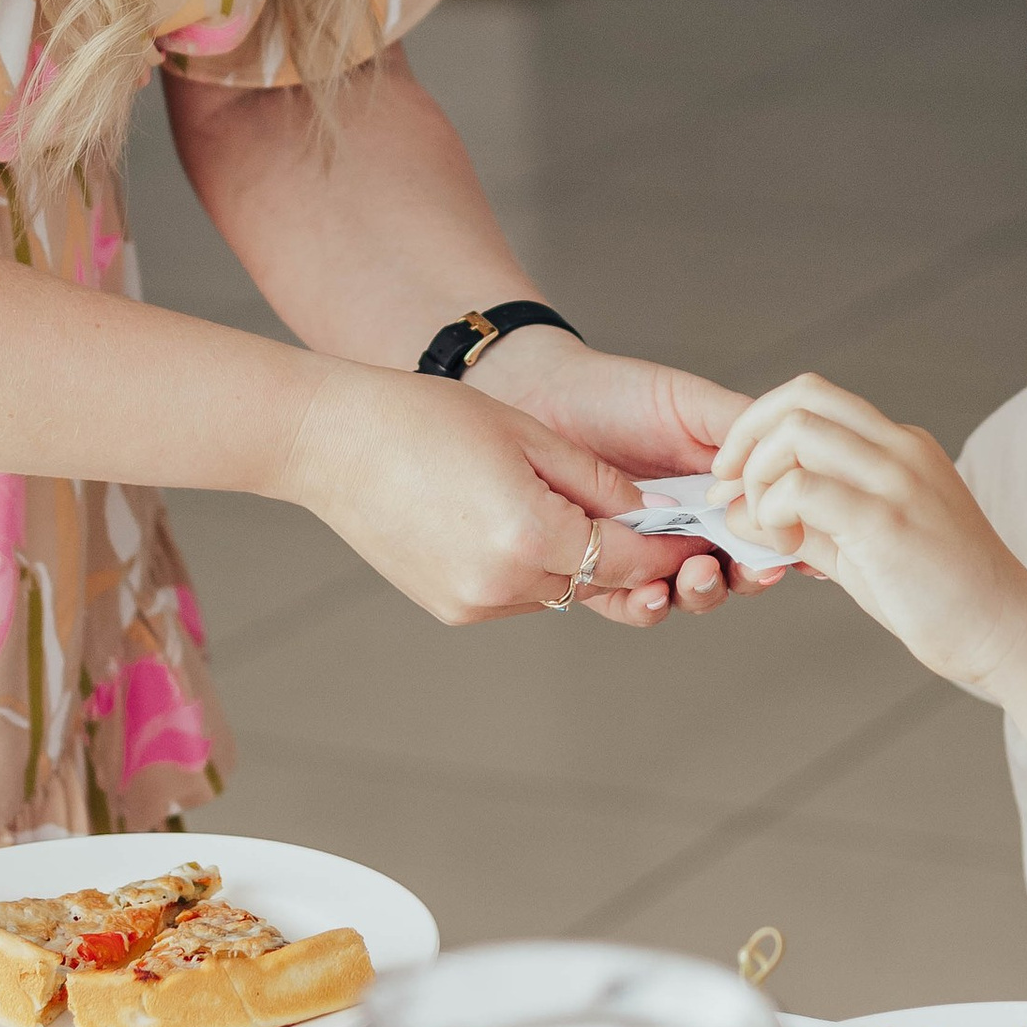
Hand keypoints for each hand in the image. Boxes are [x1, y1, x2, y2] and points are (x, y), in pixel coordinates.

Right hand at [275, 357, 672, 627]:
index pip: (626, 557)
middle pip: (595, 580)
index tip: (696, 534)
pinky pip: (516, 594)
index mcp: (529, 535)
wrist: (330, 441)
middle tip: (652, 526)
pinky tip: (512, 520)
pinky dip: (531, 566)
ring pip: (557, 590)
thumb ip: (594, 480)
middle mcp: (502, 584)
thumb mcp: (526, 435)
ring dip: (575, 560)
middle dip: (624, 554)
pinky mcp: (449, 607)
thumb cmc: (423, 418)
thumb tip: (644, 512)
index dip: (666, 545)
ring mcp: (472, 603)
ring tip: (566, 508)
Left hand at [472, 329, 789, 624]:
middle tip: (748, 568)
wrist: (543, 395)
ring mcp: (647, 553)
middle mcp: (690, 530)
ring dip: (700, 592)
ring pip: (687, 594)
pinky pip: (628, 603)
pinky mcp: (600, 569)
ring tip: (695, 575)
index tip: (791, 549)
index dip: (784, 546)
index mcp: (721, 494)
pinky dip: (644, 605)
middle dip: (746, 577)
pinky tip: (650, 593)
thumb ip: (742, 430)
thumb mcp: (691, 404)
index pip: (765, 532)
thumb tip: (802, 459)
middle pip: (736, 573)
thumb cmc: (618, 394)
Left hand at [711, 373, 1026, 692]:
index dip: (759, 426)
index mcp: (901, 447)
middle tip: (729, 488)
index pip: (816, 399)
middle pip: (803, 395)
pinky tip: (784, 543)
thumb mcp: (865, 550)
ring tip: (766, 525)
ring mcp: (899, 480)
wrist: (1012, 635)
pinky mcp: (889, 521)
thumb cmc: (945, 599)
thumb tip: (740, 511)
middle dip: (746, 434)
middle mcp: (901, 449)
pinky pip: (805, 488)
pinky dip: (774, 509)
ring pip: (799, 429)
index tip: (735, 475)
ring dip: (759, 473)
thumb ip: (807, 525)